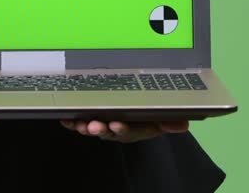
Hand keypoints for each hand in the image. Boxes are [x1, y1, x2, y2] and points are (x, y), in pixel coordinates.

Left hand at [60, 119, 188, 142]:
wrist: (142, 117)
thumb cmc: (150, 117)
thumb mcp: (162, 120)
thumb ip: (170, 122)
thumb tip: (184, 124)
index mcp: (135, 129)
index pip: (129, 131)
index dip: (122, 129)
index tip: (117, 125)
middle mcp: (119, 129)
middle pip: (108, 132)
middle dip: (100, 129)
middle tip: (94, 126)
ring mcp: (105, 125)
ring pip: (95, 128)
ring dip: (86, 127)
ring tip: (81, 125)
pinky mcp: (93, 120)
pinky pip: (82, 123)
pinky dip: (72, 123)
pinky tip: (65, 120)